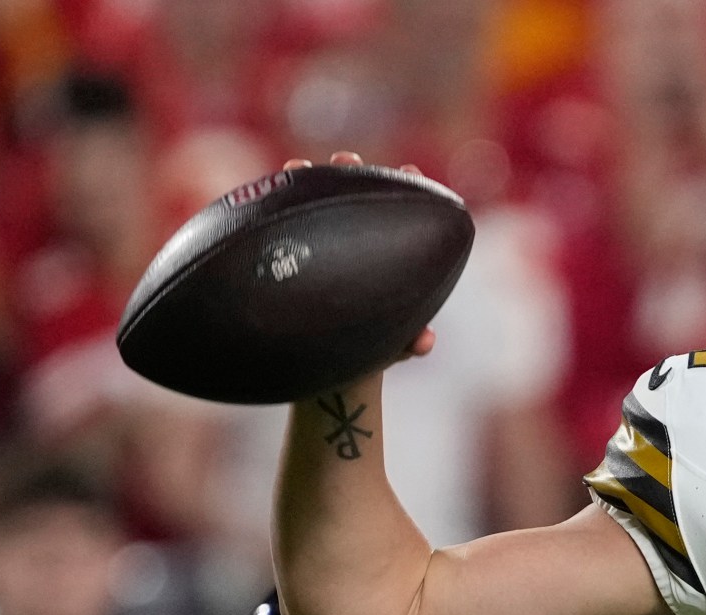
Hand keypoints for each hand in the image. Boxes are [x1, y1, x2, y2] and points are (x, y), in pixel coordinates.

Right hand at [281, 152, 434, 362]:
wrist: (323, 364)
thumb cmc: (366, 350)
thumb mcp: (390, 347)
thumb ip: (407, 342)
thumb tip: (426, 340)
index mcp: (386, 256)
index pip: (398, 215)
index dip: (408, 189)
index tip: (411, 172)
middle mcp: (355, 244)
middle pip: (358, 199)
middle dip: (356, 175)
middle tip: (348, 159)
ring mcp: (322, 244)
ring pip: (320, 204)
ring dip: (315, 180)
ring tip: (306, 166)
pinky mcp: (289, 252)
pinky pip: (283, 223)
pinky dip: (279, 202)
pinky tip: (279, 181)